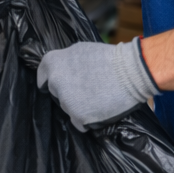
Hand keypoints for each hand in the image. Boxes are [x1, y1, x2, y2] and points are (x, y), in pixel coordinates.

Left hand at [36, 37, 158, 130]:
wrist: (131, 72)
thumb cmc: (108, 58)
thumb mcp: (80, 50)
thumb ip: (66, 61)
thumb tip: (61, 69)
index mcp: (53, 64)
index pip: (42, 76)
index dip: (48, 81)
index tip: (56, 84)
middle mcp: (55, 82)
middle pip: (57, 93)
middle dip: (68, 93)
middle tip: (87, 89)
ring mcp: (66, 101)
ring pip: (68, 107)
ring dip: (79, 106)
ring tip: (98, 97)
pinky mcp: (78, 117)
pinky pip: (78, 122)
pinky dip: (86, 119)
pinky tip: (99, 110)